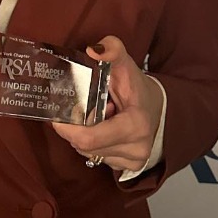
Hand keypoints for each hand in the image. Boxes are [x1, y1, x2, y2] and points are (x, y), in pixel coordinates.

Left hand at [52, 36, 163, 171]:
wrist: (158, 108)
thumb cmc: (138, 88)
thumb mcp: (126, 64)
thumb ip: (112, 50)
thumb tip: (93, 50)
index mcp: (135, 125)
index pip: (89, 138)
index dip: (67, 128)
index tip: (59, 115)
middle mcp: (136, 148)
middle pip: (85, 146)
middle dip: (77, 128)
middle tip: (87, 110)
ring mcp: (133, 161)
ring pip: (88, 153)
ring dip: (85, 135)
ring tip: (100, 117)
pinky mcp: (129, 168)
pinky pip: (97, 158)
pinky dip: (94, 143)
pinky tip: (104, 130)